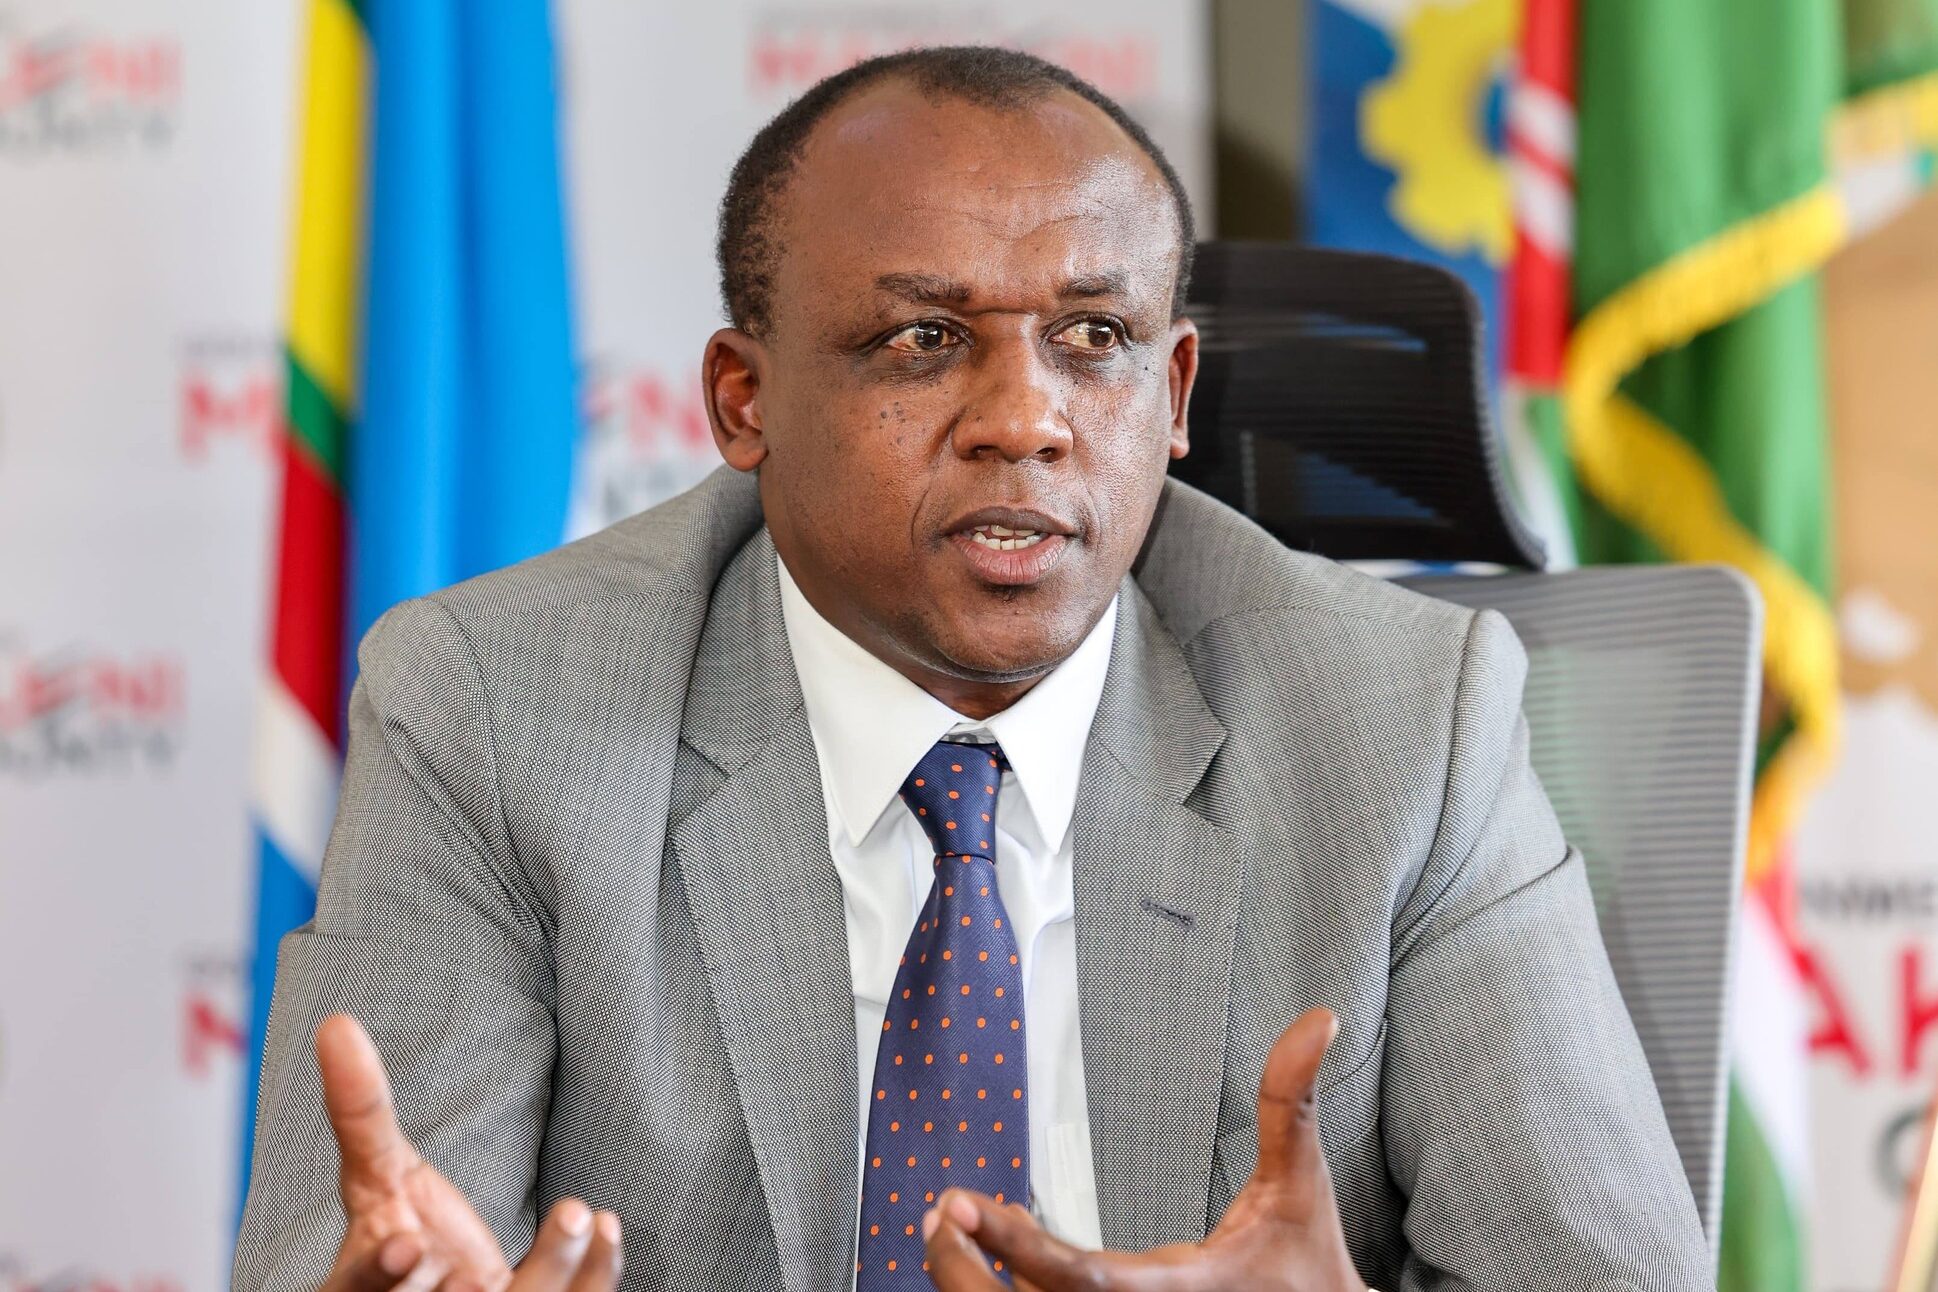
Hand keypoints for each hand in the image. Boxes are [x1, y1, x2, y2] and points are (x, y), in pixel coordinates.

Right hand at [314, 1014, 623, 1291]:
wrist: (445, 1291)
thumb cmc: (404, 1232)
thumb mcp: (378, 1174)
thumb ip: (361, 1112)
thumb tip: (337, 1023)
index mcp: (358, 1287)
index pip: (354, 1289)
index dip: (376, 1275)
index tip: (406, 1246)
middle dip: (463, 1288)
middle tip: (484, 1271)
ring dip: (548, 1267)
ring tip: (573, 1214)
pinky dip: (593, 1272)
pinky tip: (604, 1228)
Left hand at [921, 1008, 1364, 1291]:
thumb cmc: (1306, 1276)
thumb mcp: (1299, 1190)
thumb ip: (1291, 1106)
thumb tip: (1315, 1022)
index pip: (1077, 1279)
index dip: (1012, 1245)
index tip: (962, 1204)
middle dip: (962, 1275)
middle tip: (940, 1215)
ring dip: (973, 1287)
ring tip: (948, 1232)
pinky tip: (991, 1261)